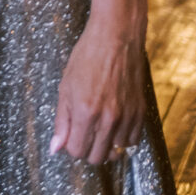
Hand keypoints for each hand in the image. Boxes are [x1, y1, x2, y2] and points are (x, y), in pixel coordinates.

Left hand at [52, 17, 147, 165]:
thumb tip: (55, 149)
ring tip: (99, 127)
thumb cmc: (87, 57)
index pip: (77, 151)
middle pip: (97, 157)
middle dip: (87, 149)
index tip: (71, 134)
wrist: (116, 37)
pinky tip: (114, 125)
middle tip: (84, 132)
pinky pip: (133, 140)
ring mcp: (126, 116)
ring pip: (116, 152)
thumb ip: (61, 121)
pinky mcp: (140, 112)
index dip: (71, 146)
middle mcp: (108, 119)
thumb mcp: (66, 87)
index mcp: (85, 112)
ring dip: (106, 145)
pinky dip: (122, 138)